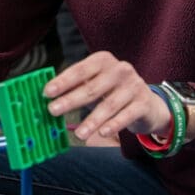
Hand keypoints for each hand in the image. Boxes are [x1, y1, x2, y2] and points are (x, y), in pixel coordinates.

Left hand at [44, 51, 171, 142]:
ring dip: (91, 120)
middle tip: (53, 111)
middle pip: (91, 88)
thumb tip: (48, 96)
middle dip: (70, 100)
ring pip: (109, 105)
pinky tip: (102, 133)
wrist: (147, 104)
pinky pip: (126, 115)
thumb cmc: (112, 92)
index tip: (47, 92)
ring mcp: (134, 85)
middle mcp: (120, 69)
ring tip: (78, 133)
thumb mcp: (95, 85)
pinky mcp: (143, 103)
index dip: (63, 81)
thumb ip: (75, 87)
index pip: (80, 70)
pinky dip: (114, 125)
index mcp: (103, 60)